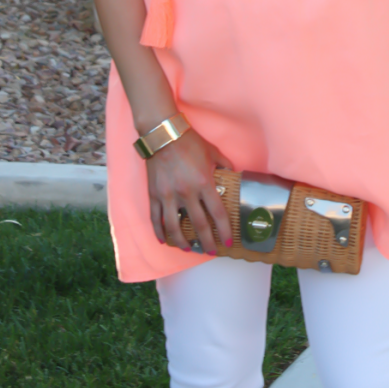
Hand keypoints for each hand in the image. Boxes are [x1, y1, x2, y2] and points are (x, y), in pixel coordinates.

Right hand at [146, 128, 232, 254]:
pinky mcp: (154, 195)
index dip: (223, 229)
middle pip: (198, 225)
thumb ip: (225, 165)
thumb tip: (234, 174)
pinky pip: (156, 219)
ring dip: (182, 242)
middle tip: (210, 252)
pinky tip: (164, 240)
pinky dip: (160, 232)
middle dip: (206, 242)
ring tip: (188, 249)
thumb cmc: (190, 142)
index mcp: (204, 183)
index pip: (217, 213)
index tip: (227, 242)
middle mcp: (187, 193)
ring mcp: (168, 195)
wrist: (163, 135)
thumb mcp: (213, 152)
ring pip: (175, 227)